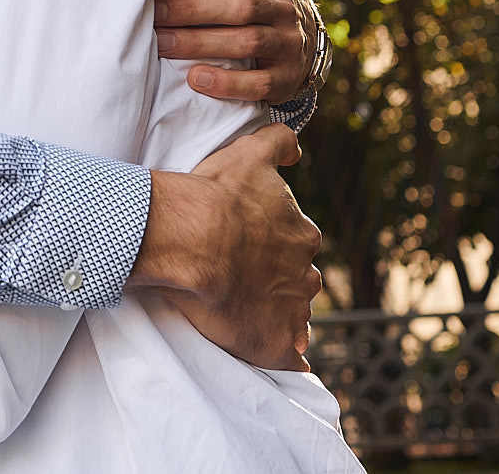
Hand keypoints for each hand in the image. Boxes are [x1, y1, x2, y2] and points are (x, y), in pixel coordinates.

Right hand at [132, 125, 321, 370]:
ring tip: (246, 313)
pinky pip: (292, 355)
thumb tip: (297, 150)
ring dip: (279, 313)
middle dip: (280, 280)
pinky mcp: (277, 343)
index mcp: (301, 234)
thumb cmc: (216, 195)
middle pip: (300, 280)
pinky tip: (277, 354)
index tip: (247, 246)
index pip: (297, 243)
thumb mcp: (249, 154)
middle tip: (243, 278)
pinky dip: (288, 353)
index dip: (272, 245)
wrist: (192, 237)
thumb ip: (278, 144)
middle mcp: (305, 272)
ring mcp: (293, 310)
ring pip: (295, 314)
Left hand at [155, 0, 324, 105]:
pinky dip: (227, 83)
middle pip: (237, 3)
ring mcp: (287, 39)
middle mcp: (280, 0)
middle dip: (190, 8)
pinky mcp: (287, 75)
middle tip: (148, 12)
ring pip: (246, 42)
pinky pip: (261, 82)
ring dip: (200, 44)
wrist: (300, 34)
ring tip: (160, 45)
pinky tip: (194, 79)